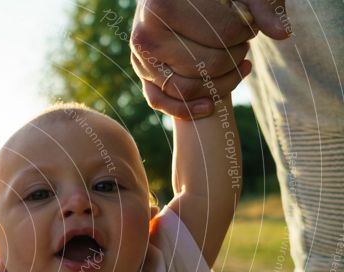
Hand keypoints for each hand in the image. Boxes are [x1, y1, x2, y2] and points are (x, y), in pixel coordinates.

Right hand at [130, 0, 290, 118]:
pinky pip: (161, 101)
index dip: (246, 32)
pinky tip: (210, 107)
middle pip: (206, 64)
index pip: (222, 32)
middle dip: (234, 58)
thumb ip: (261, 6)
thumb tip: (283, 34)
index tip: (252, 26)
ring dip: (221, 85)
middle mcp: (145, 35)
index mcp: (164, 5)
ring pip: (187, 89)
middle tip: (244, 45)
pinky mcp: (142, 75)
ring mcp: (140, 59)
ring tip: (240, 66)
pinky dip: (187, 110)